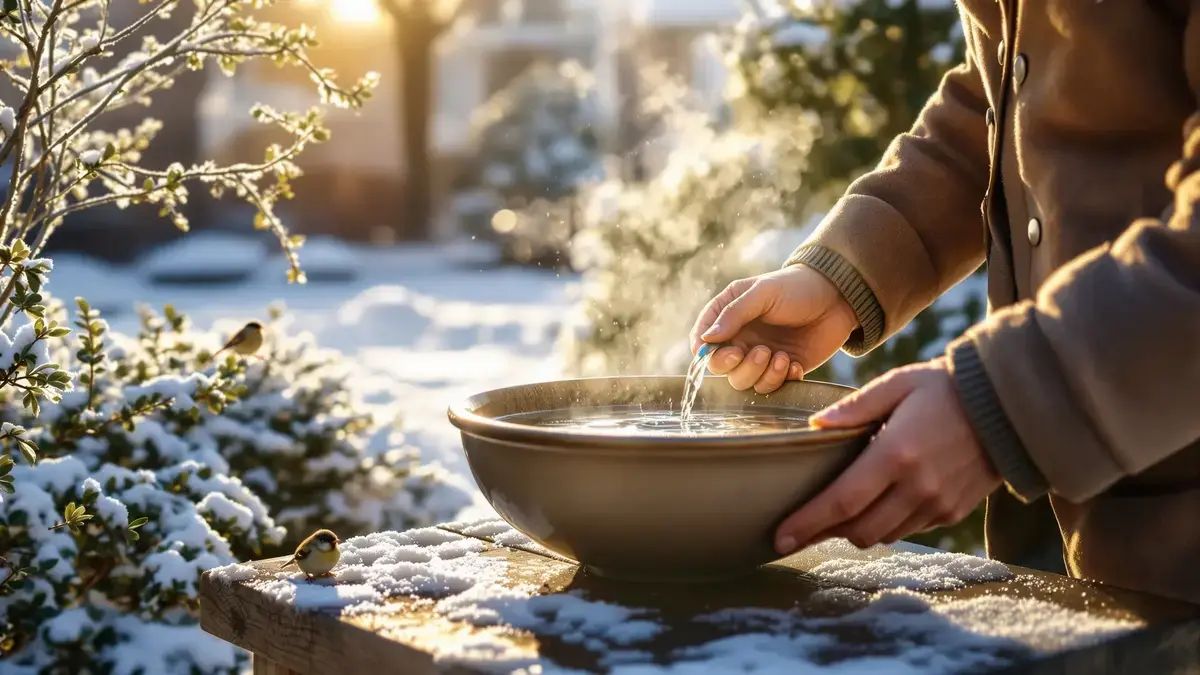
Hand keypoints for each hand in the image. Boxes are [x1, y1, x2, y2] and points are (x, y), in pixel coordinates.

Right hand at [689, 265, 858, 393]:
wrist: (837, 298)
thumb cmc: (796, 287)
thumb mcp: (763, 293)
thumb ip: (734, 314)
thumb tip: (707, 339)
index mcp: (728, 314)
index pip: (703, 339)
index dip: (707, 353)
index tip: (728, 353)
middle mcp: (740, 338)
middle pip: (722, 368)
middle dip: (739, 366)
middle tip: (761, 352)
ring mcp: (760, 356)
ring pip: (745, 382)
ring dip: (762, 375)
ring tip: (782, 357)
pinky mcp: (782, 369)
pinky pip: (772, 387)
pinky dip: (782, 380)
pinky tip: (795, 363)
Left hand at [773, 359, 1001, 553]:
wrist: (1010, 406)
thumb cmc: (945, 388)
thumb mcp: (898, 384)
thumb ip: (855, 407)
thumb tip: (815, 426)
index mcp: (896, 453)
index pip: (841, 502)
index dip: (807, 523)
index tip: (780, 536)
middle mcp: (917, 486)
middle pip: (857, 530)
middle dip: (824, 533)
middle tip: (799, 528)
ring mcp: (937, 503)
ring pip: (881, 535)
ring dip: (854, 530)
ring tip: (832, 518)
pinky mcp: (952, 512)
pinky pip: (906, 530)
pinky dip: (884, 525)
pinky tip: (874, 507)